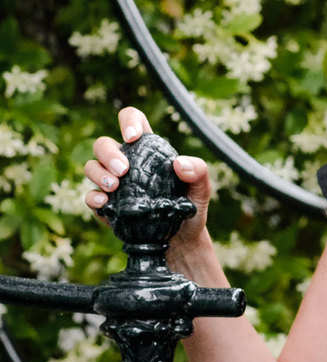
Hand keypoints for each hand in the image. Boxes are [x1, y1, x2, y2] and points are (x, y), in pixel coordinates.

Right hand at [84, 106, 213, 271]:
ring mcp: (113, 184)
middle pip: (103, 143)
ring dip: (98, 173)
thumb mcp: (201, 189)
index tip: (133, 137)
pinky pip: (89, 196)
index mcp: (148, 149)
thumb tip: (179, 163)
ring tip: (114, 186)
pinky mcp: (106, 206)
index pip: (132, 120)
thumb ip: (198, 171)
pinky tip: (104, 202)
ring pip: (91, 166)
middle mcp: (127, 162)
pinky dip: (93, 197)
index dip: (128, 121)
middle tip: (124, 170)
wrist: (181, 241)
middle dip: (109, 153)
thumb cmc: (190, 208)